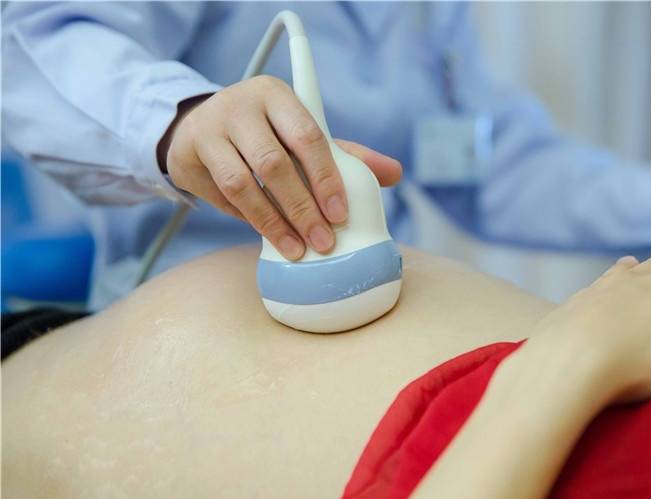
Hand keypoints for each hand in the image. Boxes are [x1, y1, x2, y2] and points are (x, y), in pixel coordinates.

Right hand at [158, 75, 401, 259]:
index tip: (339, 214)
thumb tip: (394, 173)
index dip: (325, 178)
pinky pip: (220, 197)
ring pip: (242, 184)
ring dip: (272, 223)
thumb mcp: (303, 134)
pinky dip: (245, 218)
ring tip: (296, 249)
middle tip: (322, 241)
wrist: (202, 125)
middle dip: (302, 208)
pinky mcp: (186, 157)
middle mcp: (239, 106)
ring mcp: (208, 130)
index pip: (307, 136)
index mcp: (276, 94)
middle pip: (273, 163)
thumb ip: (346, 155)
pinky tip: (266, 232)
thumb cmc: (267, 132)